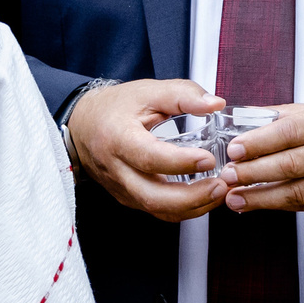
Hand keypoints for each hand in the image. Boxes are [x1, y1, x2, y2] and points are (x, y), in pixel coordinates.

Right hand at [66, 79, 231, 221]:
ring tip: (220, 193)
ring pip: (157, 209)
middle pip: (152, 195)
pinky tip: (205, 198)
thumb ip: (183, 94)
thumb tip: (216, 104)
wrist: (83, 126)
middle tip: (221, 185)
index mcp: (118, 138)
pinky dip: (185, 210)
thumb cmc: (115, 108)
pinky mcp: (129, 198)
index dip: (181, 162)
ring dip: (193, 207)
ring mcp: (122, 188)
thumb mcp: (147, 91)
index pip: (149, 157)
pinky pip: (158, 211)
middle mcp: (117, 169)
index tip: (208, 159)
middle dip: (191, 197)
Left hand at [215, 96, 303, 213]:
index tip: (235, 148)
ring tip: (235, 198)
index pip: (291, 132)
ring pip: (299, 193)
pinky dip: (284, 207)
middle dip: (254, 173)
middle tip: (227, 176)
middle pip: (291, 165)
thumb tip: (251, 117)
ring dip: (263, 198)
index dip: (260, 142)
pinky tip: (263, 204)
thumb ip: (293, 114)